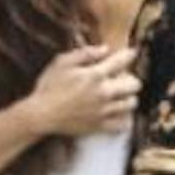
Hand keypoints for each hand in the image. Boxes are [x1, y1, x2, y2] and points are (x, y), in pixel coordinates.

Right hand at [22, 45, 139, 136]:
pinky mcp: (100, 126)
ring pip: (131, 103)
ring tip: (118, 96)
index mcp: (95, 75)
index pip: (123, 60)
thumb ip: (85, 53)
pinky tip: (115, 113)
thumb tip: (105, 49)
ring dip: (127, 98)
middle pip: (135, 84)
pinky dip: (123, 118)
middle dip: (129, 79)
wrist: (40, 115)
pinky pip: (123, 123)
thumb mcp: (61, 63)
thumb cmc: (48, 87)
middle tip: (120, 79)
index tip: (129, 54)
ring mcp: (103, 111)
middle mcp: (103, 93)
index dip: (128, 55)